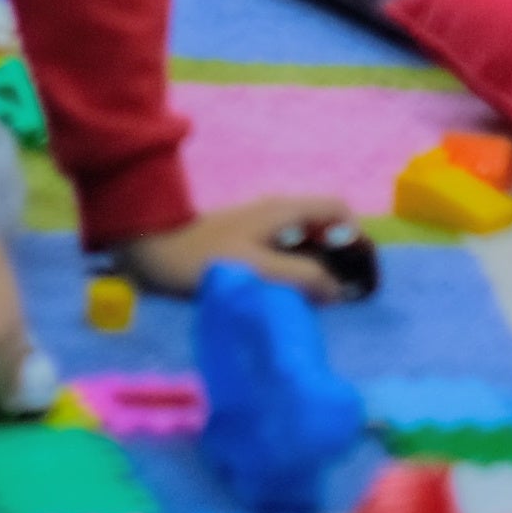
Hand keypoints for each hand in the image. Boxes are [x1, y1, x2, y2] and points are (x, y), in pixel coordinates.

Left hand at [111, 193, 353, 300]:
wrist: (151, 249)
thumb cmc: (203, 257)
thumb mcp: (257, 268)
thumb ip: (301, 276)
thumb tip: (338, 289)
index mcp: (284, 210)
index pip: (338, 209)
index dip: (357, 237)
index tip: (360, 273)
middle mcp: (278, 212)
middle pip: (326, 227)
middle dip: (340, 257)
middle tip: (343, 296)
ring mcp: (261, 226)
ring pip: (306, 241)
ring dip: (319, 267)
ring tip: (320, 302)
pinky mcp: (247, 242)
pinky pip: (286, 252)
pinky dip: (297, 271)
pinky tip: (290, 297)